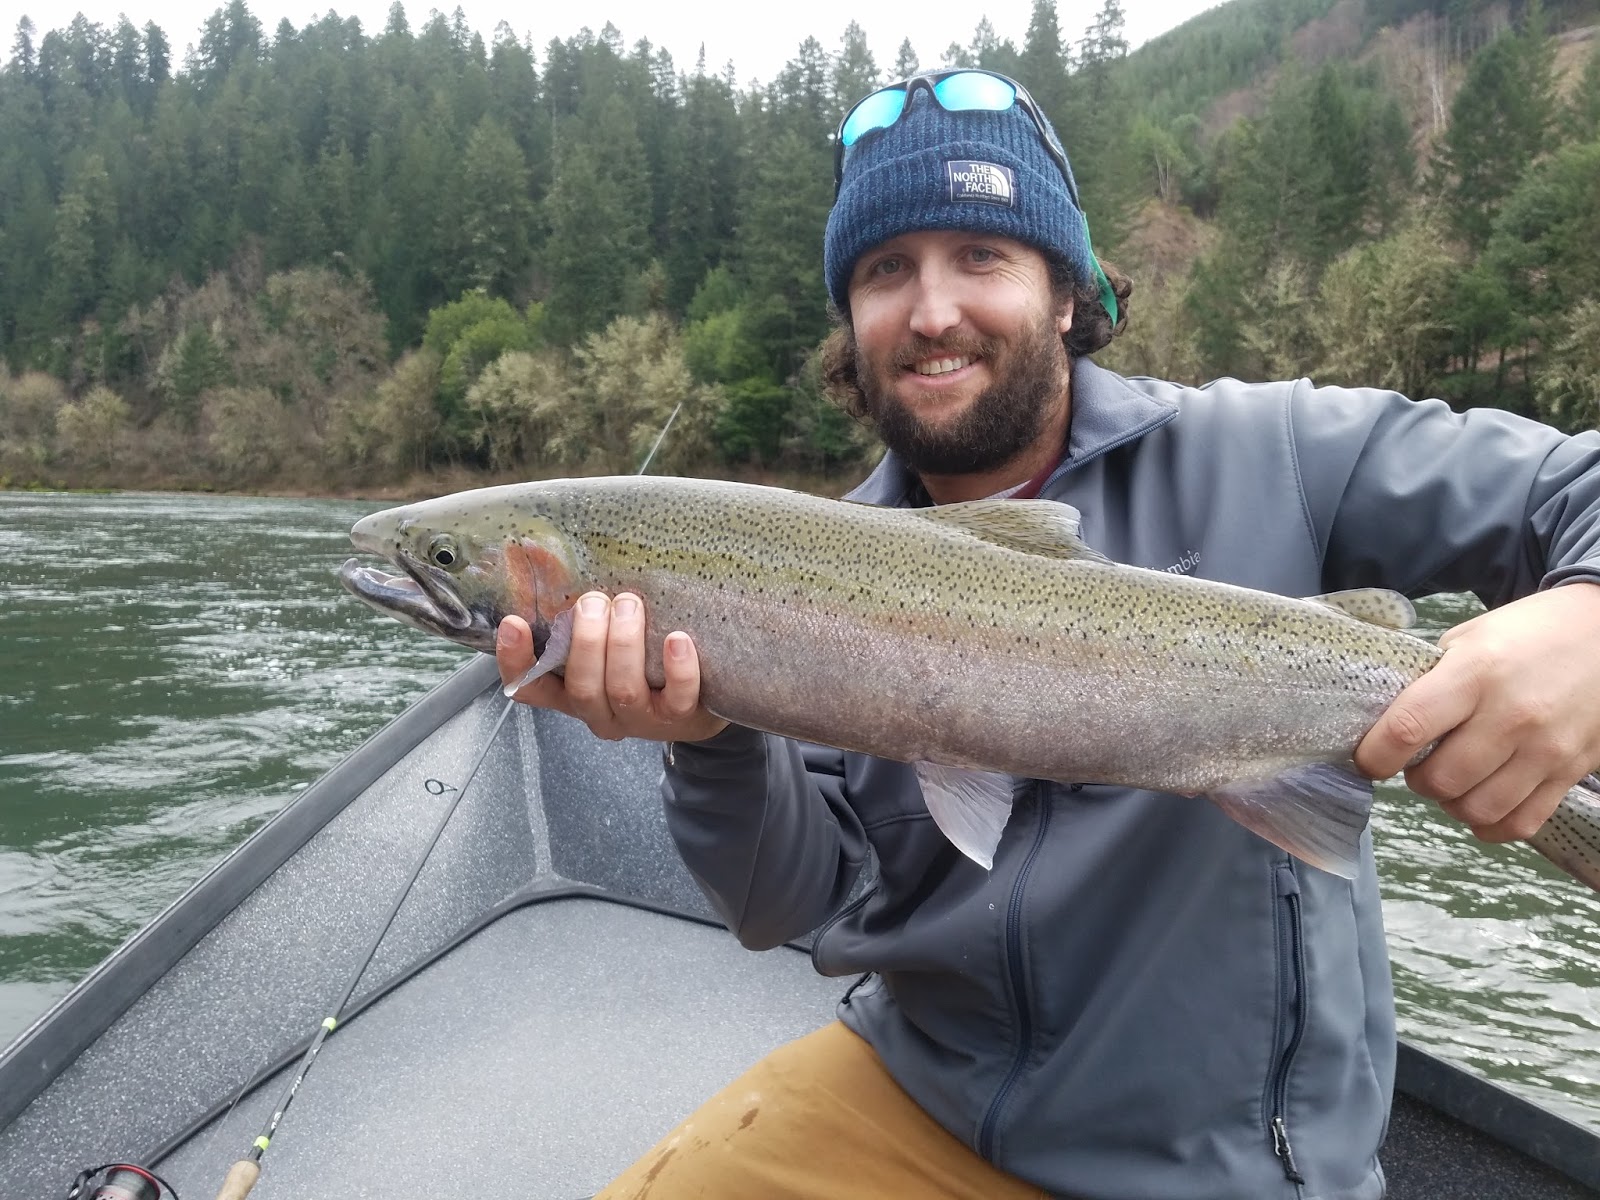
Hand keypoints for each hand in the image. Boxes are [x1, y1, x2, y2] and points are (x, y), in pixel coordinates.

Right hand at [495, 591, 728, 744]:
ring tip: (630, 604)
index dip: (516, 660)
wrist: (698, 703)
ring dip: (624, 644)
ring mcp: (639, 719)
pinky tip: (678, 639)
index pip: (530, 687)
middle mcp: (600, 712)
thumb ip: (584, 619)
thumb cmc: (642, 662)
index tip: (513, 622)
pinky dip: (677, 668)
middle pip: (582, 687)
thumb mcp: (605, 645)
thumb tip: (554, 558)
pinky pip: (677, 698)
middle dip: (586, 641)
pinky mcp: (680, 718)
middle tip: (594, 601)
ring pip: (623, 690)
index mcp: (572, 694)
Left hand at [1354, 582, 1599, 841]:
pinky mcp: (1572, 771)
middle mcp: (1512, 715)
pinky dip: (1491, 824)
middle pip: (1441, 779)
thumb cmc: (1530, 633)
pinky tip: (1481, 804)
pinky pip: (1521, 822)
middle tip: (1418, 765)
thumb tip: (1384, 719)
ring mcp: (1546, 748)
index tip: (1367, 760)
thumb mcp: (1471, 637)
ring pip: (1478, 809)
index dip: (1374, 755)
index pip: (1408, 728)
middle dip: (1416, 779)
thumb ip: (1431, 678)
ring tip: (1452, 781)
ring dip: (1451, 803)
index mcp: (1475, 672)